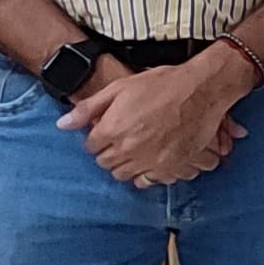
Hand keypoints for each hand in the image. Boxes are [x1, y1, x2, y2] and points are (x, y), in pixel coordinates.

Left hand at [66, 57, 246, 187]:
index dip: (97, 137)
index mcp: (112, 129)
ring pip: (124, 174)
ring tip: (135, 150)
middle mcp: (127, 148)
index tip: (107, 131)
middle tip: (121, 139)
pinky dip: (145, 174)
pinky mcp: (170, 166)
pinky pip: (148, 180)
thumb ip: (88, 108)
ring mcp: (149, 159)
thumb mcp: (120, 87)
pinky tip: (150, 160)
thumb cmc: (162, 84)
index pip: (91, 146)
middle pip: (105, 163)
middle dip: (109, 152)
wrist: (201, 89)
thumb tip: (62, 125)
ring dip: (125, 164)